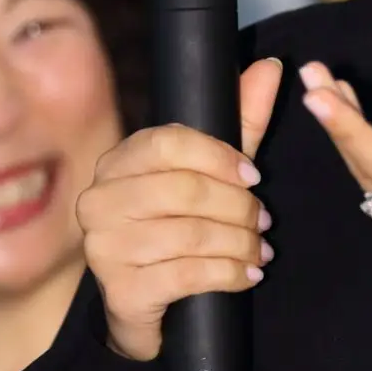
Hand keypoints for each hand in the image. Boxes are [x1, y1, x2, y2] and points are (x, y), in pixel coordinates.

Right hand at [79, 57, 282, 361]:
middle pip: (183, 190)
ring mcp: (104, 247)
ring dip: (238, 244)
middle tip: (264, 221)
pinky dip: (227, 275)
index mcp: (119, 162)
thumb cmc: (179, 229)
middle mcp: (100, 200)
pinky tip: (246, 276)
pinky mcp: (120, 290)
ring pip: (189, 235)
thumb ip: (241, 122)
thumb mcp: (213, 174)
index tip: (254, 175)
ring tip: (260, 251)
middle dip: (236, 207)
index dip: (218, 157)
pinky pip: (186, 275)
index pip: (167, 143)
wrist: (143, 305)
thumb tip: (271, 65)